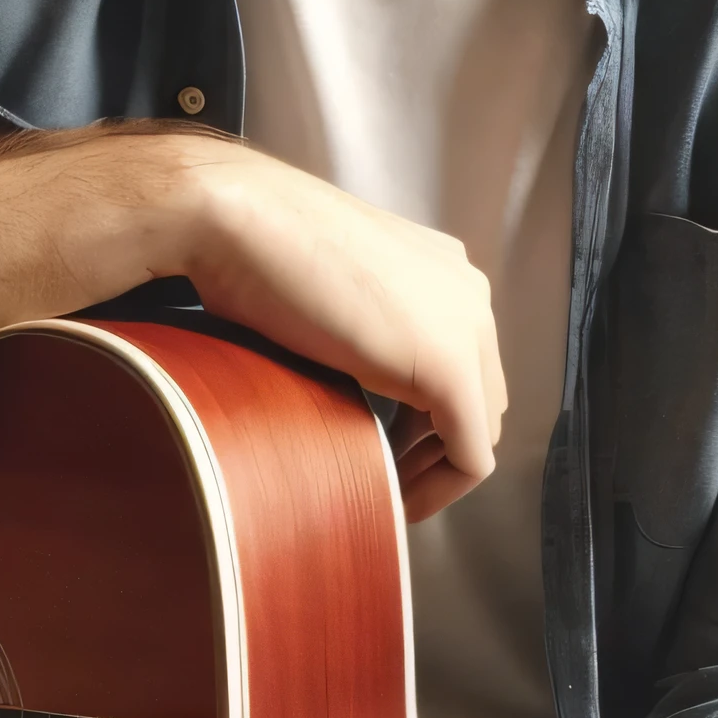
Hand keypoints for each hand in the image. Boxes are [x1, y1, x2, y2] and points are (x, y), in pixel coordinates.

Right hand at [129, 135, 507, 519]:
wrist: (237, 219)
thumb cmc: (260, 249)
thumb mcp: (333, 291)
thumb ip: (367, 325)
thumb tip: (358, 374)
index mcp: (444, 268)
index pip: (464, 362)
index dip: (427, 418)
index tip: (382, 447)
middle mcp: (468, 290)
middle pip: (481, 396)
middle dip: (434, 443)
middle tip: (379, 468)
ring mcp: (466, 324)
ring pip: (481, 427)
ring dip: (434, 466)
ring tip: (380, 481)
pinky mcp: (449, 365)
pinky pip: (471, 455)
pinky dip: (438, 489)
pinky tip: (393, 498)